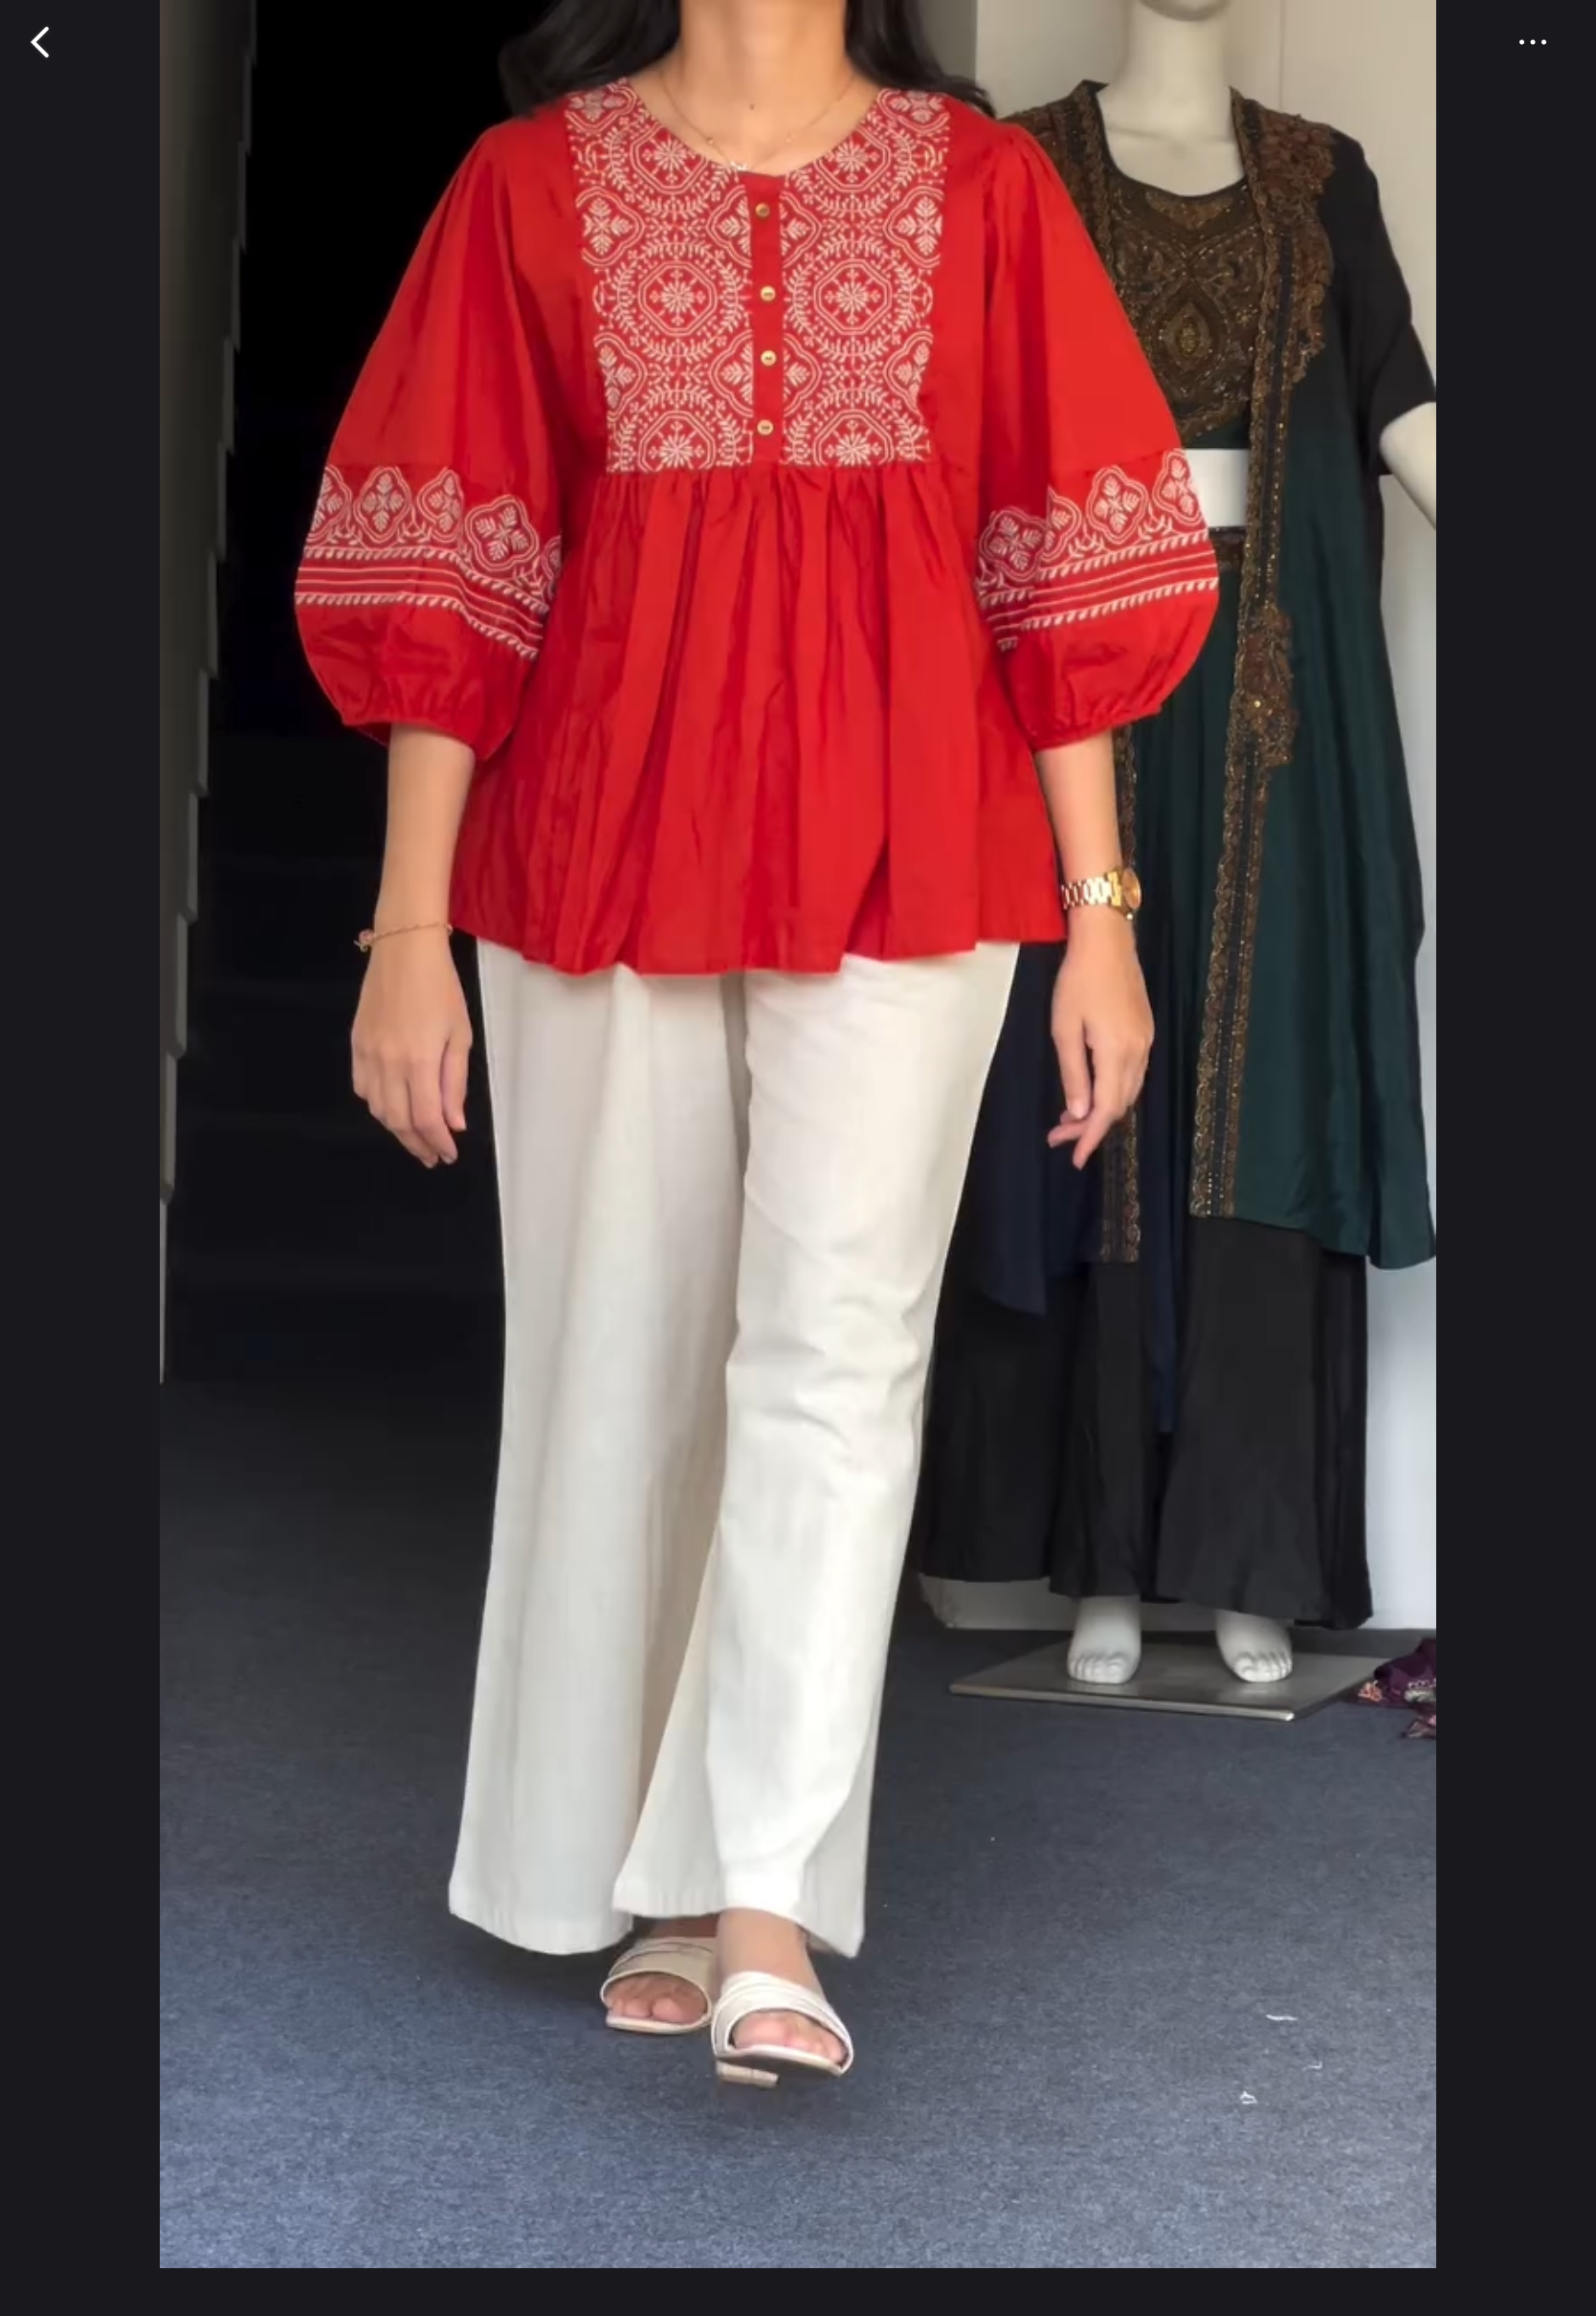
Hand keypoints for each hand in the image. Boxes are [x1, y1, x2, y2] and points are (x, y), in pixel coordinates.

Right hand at [350, 929, 471, 1166]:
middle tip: (433, 1155)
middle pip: (398, 1120)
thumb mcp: (459, 1035)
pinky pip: (362, 1087)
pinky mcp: (355, 1044)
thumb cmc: (441, 988)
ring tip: (415, 1137)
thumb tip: (453, 1123)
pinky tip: (392, 1107)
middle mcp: (388, 1063)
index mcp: (418, 1061)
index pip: (425, 1118)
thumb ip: (454, 1082)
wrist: (403, 950)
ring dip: (397, 1129)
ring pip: (377, 1108)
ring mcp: (367, 1054)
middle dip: (417, 1143)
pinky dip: (377, 1105)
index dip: (437, 1142)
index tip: (449, 1154)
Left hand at [1048, 912, 1153, 1169]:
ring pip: (1128, 1091)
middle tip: (1059, 1136)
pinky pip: (1133, 1074)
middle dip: (1090, 1126)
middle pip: (1120, 1105)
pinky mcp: (1145, 1031)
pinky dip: (1113, 1090)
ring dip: (1102, 1109)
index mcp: (1117, 1053)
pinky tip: (1092, 1090)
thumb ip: (1074, 1074)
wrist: (1108, 940)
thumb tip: (1079, 1113)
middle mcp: (1139, 1052)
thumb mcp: (1065, 1029)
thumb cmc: (1078, 980)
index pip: (1107, 1109)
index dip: (1091, 1137)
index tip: (1075, 1158)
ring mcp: (1146, 1041)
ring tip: (1070, 1119)